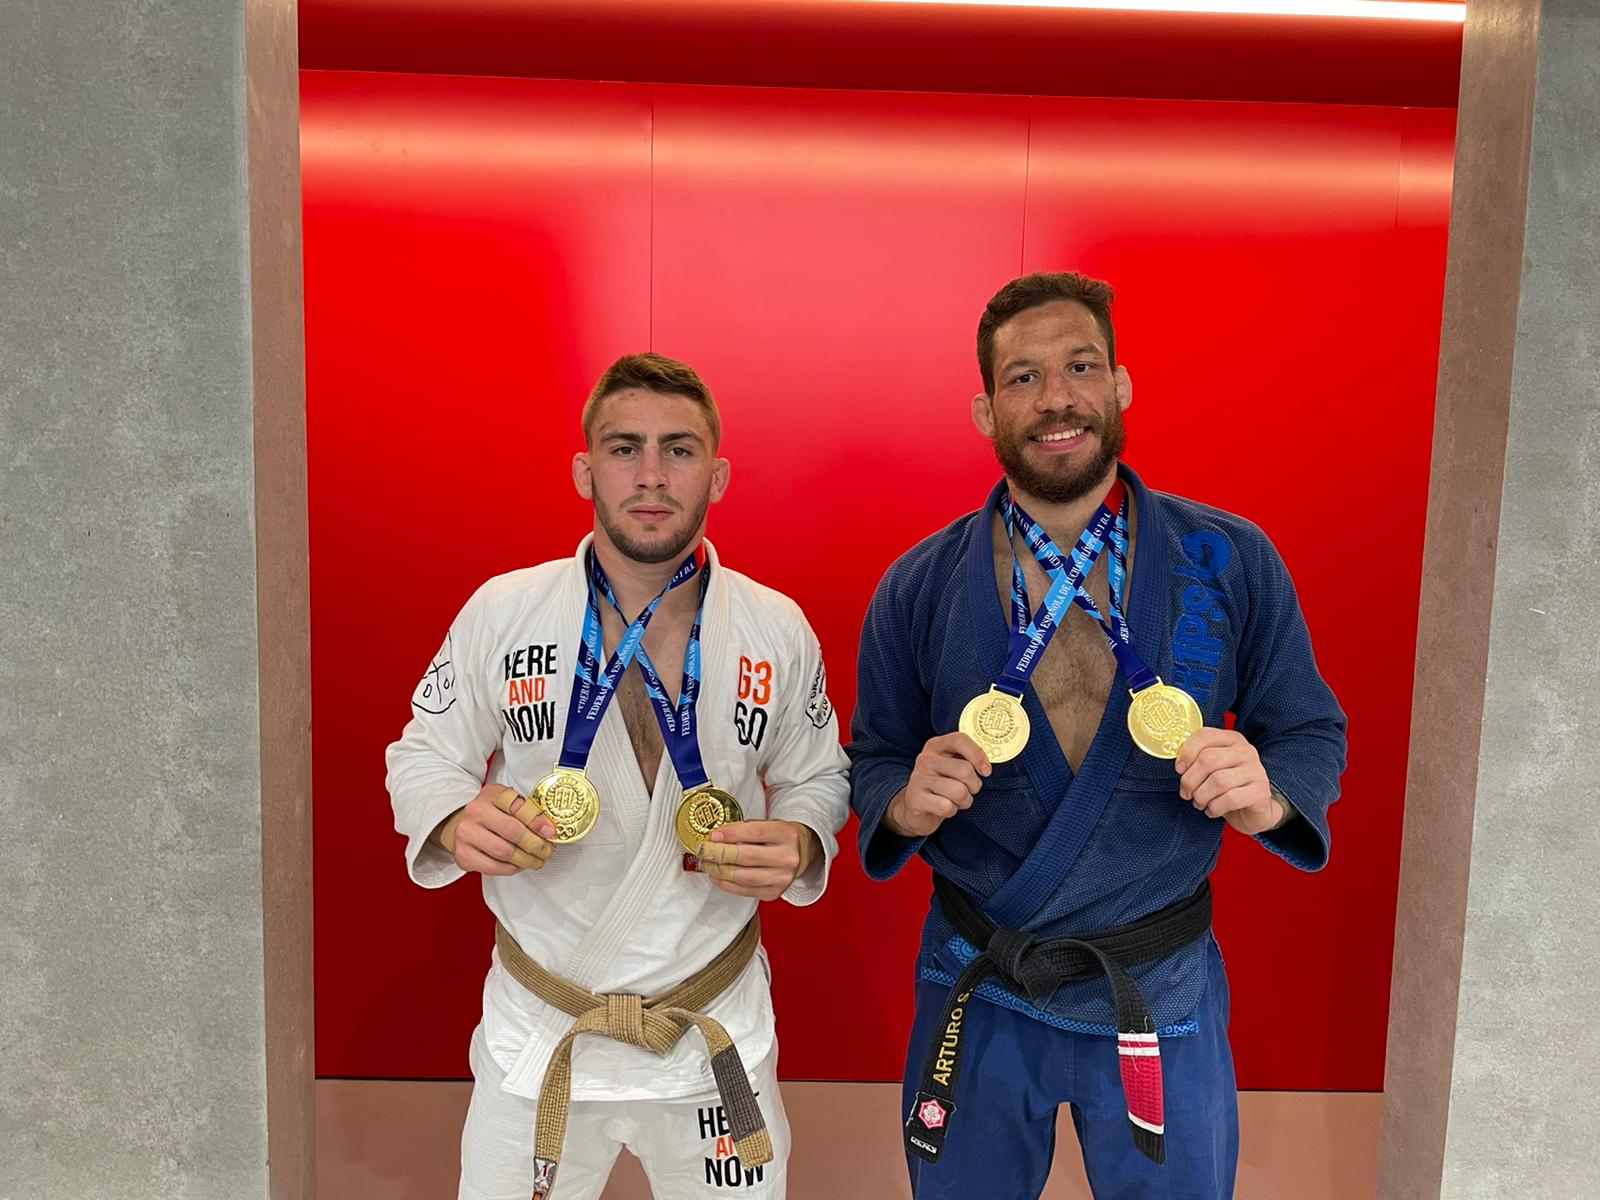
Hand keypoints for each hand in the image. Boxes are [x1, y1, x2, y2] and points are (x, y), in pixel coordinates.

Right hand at [432, 784, 557, 876]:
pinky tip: (519, 865)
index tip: (550, 831)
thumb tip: (548, 830)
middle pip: (513, 831)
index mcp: (491, 793)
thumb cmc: (491, 815)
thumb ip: (527, 812)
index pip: (518, 805)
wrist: (460, 825)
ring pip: (504, 852)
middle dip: (535, 844)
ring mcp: (466, 833)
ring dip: (526, 860)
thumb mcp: (508, 804)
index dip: (537, 820)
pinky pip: (494, 867)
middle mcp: (476, 811)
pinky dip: (511, 869)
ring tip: (536, 860)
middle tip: (546, 850)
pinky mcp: (463, 854)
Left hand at [696, 820, 821, 899]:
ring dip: (719, 870)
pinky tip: (716, 876)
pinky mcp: (773, 893)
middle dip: (719, 854)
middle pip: (747, 857)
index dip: (732, 834)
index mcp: (787, 835)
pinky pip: (744, 891)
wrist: (800, 854)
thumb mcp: (769, 825)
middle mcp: (788, 858)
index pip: (756, 832)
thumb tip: (716, 836)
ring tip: (706, 863)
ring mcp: (782, 878)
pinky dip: (726, 884)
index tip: (714, 835)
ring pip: (743, 877)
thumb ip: (745, 828)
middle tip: (703, 850)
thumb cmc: (779, 838)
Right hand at [884, 732, 991, 837]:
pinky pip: (946, 806)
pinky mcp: (915, 798)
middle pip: (965, 770)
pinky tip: (943, 808)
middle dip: (974, 786)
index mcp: (936, 746)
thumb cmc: (942, 786)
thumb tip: (985, 768)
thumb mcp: (953, 767)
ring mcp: (918, 778)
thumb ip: (968, 760)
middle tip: (968, 790)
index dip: (978, 755)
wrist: (916, 808)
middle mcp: (925, 758)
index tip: (986, 771)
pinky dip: (951, 811)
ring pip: (958, 791)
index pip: (960, 740)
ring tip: (956, 800)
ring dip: (963, 801)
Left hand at [1174, 728, 1285, 835]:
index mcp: (1232, 739)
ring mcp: (1256, 771)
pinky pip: (1230, 799)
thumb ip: (1198, 760)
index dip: (1186, 752)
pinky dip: (1215, 807)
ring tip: (1199, 803)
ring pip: (1218, 781)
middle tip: (1186, 793)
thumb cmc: (1228, 787)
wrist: (1254, 810)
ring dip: (1201, 796)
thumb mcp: (1213, 769)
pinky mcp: (1261, 792)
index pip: (1205, 735)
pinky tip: (1212, 810)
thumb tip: (1180, 765)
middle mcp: (1246, 751)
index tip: (1179, 769)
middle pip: (1208, 759)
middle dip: (1190, 780)